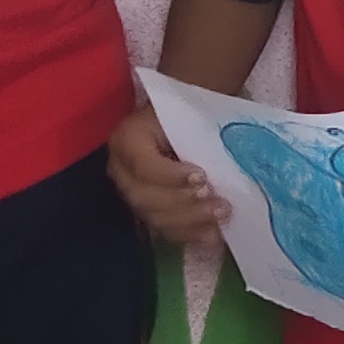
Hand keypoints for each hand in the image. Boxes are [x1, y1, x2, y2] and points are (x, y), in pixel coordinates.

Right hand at [108, 102, 225, 243]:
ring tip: (222, 215)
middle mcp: (121, 169)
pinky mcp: (147, 210)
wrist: (185, 118)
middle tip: (220, 203)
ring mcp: (132, 194)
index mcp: (128, 138)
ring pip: (155, 218)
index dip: (172, 176)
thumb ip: (198, 127)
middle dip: (185, 205)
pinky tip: (214, 235)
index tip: (203, 177)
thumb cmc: (190, 110)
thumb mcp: (191, 109)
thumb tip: (219, 149)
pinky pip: (164, 230)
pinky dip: (190, 235)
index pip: (143, 165)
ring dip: (191, 222)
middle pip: (146, 198)